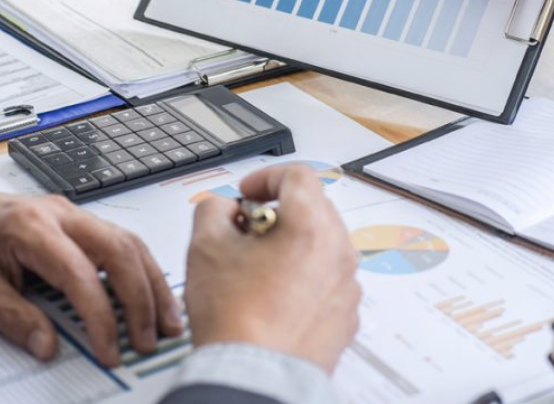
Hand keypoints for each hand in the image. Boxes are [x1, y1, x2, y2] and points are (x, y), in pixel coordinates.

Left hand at [0, 165, 181, 366]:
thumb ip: (14, 318)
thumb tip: (49, 348)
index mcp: (32, 228)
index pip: (80, 275)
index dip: (101, 317)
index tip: (110, 351)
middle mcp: (63, 214)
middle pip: (120, 250)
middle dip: (142, 299)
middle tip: (150, 340)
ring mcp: (77, 214)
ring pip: (131, 243)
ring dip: (153, 284)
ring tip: (167, 322)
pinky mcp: (84, 221)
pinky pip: (124, 242)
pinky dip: (143, 271)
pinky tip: (152, 296)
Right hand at [183, 164, 360, 372]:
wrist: (253, 377)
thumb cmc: (235, 319)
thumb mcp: (205, 246)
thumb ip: (213, 210)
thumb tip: (225, 209)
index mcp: (311, 226)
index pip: (297, 176)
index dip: (266, 178)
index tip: (247, 194)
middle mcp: (339, 252)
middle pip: (314, 209)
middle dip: (278, 213)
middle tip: (247, 232)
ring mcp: (348, 286)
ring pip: (322, 246)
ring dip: (292, 246)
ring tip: (257, 269)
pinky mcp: (347, 315)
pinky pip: (328, 281)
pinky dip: (305, 278)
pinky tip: (274, 297)